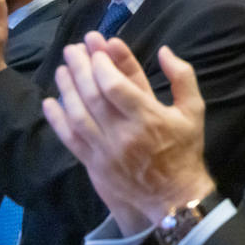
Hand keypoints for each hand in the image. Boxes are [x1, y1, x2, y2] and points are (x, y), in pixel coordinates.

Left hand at [42, 37, 214, 233]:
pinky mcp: (93, 163)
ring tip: (62, 68)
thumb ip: (182, 77)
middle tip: (73, 49)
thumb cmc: (184, 148)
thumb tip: (164, 51)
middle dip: (80, 68)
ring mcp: (104, 150)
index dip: (102, 65)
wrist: (173, 196)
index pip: (115, 86)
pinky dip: (57, 119)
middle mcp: (123, 134)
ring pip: (78, 114)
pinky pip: (69, 139)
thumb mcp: (194, 109)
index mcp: (148, 118)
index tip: (97, 48)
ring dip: (67, 89)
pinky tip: (50, 102)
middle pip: (93, 96)